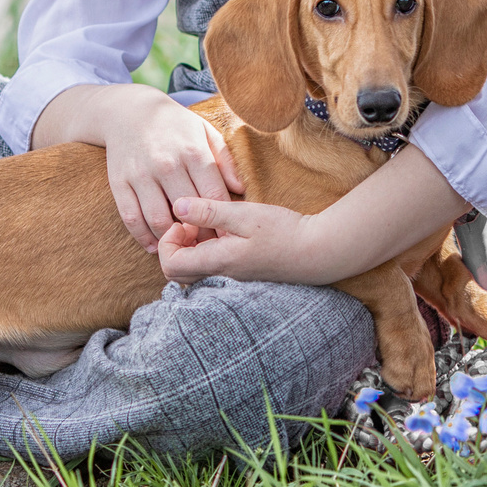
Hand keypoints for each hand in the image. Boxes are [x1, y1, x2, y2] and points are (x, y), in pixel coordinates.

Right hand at [35, 83, 243, 249]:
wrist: (128, 111)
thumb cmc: (174, 125)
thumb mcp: (204, 132)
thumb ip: (224, 160)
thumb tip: (241, 189)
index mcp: (193, 152)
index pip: (213, 197)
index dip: (222, 221)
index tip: (227, 235)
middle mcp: (167, 164)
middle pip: (188, 213)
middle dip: (200, 235)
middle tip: (207, 248)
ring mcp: (141, 174)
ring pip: (159, 221)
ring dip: (172, 240)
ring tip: (182, 246)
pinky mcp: (119, 182)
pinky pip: (131, 218)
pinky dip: (143, 237)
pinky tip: (154, 245)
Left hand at [157, 195, 313, 282]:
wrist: (318, 252)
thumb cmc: (283, 232)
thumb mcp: (244, 215)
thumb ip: (208, 212)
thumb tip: (177, 206)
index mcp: (217, 263)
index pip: (170, 266)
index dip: (168, 241)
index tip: (185, 221)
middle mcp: (220, 277)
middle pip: (177, 272)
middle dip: (176, 245)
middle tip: (194, 222)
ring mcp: (231, 279)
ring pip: (194, 271)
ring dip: (193, 247)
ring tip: (211, 225)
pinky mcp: (241, 275)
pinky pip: (211, 269)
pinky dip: (208, 251)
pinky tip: (225, 233)